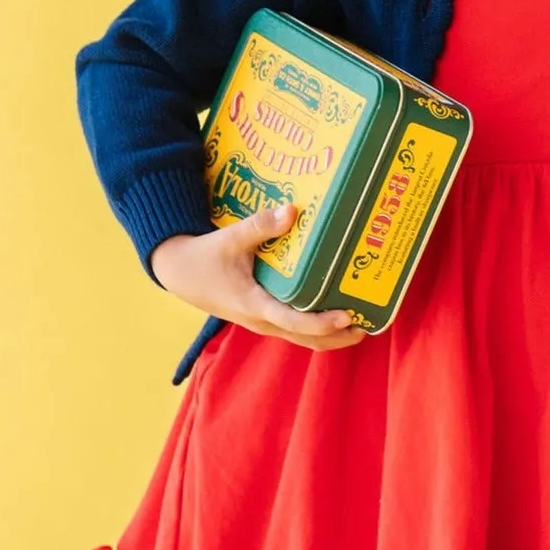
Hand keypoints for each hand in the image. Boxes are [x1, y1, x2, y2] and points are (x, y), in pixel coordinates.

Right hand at [151, 204, 367, 349]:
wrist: (179, 273)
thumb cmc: (204, 257)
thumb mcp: (229, 239)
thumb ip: (260, 225)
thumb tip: (291, 210)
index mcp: (254, 304)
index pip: (293, 321)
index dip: (321, 323)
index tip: (346, 316)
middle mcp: (262, 321)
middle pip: (307, 339)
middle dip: (339, 336)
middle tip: (370, 323)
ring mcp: (264, 323)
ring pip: (303, 338)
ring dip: (332, 335)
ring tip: (362, 322)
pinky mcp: (264, 318)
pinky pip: (296, 329)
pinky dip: (318, 326)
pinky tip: (336, 310)